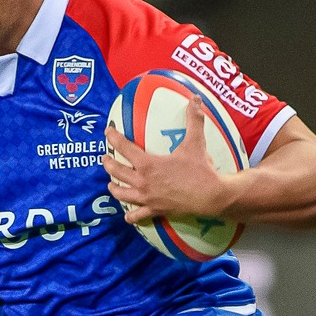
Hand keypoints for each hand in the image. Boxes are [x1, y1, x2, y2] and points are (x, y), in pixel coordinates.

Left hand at [104, 122, 237, 224]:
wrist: (210, 196)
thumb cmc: (201, 169)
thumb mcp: (196, 142)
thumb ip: (194, 120)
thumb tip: (195, 99)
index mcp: (148, 164)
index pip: (124, 147)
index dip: (113, 138)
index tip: (107, 132)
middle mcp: (142, 182)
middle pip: (116, 172)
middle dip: (108, 164)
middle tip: (105, 158)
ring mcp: (146, 198)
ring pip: (121, 194)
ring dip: (114, 188)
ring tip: (111, 184)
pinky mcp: (154, 211)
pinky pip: (136, 216)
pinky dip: (130, 216)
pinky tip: (127, 215)